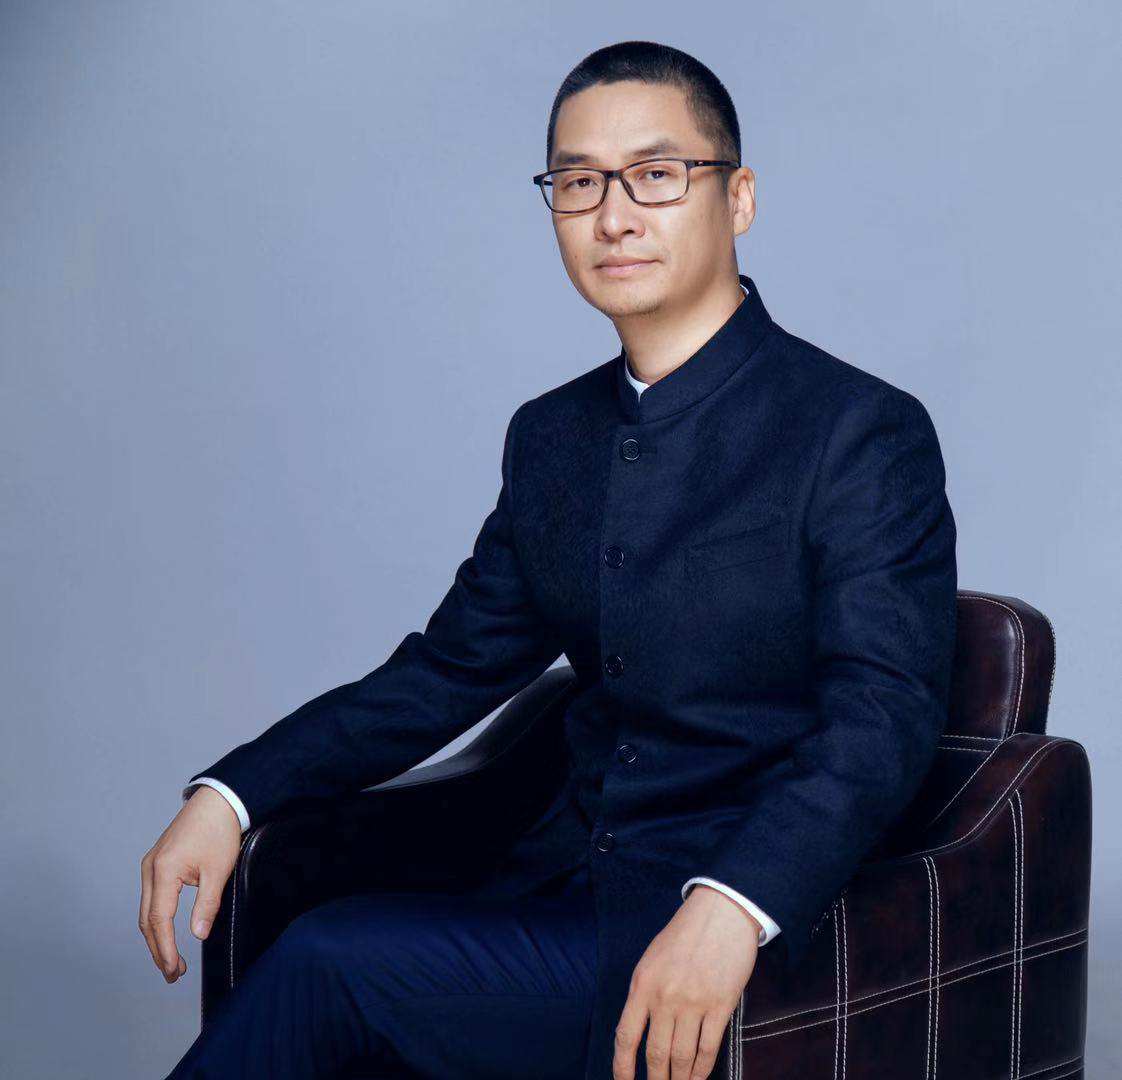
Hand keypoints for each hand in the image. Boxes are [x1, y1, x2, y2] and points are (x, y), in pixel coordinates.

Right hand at [139, 785, 242, 983]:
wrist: (219, 800)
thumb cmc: (220, 830)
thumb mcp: (218, 871)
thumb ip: (206, 905)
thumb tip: (198, 935)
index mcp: (164, 870)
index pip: (160, 921)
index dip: (166, 949)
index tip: (175, 969)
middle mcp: (150, 869)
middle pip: (147, 920)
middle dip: (158, 949)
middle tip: (173, 973)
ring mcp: (151, 865)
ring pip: (146, 911)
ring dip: (156, 937)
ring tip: (171, 959)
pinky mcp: (157, 862)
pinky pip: (151, 898)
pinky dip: (156, 919)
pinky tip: (167, 932)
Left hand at [613, 884, 759, 1079]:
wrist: (720, 913)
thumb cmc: (685, 934)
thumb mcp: (652, 959)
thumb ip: (645, 993)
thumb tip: (641, 1031)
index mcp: (642, 984)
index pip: (625, 1036)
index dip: (622, 1068)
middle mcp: (664, 997)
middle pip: (656, 1055)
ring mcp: (693, 1003)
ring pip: (682, 1058)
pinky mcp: (720, 1006)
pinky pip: (708, 1048)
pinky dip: (702, 1070)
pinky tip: (698, 1077)